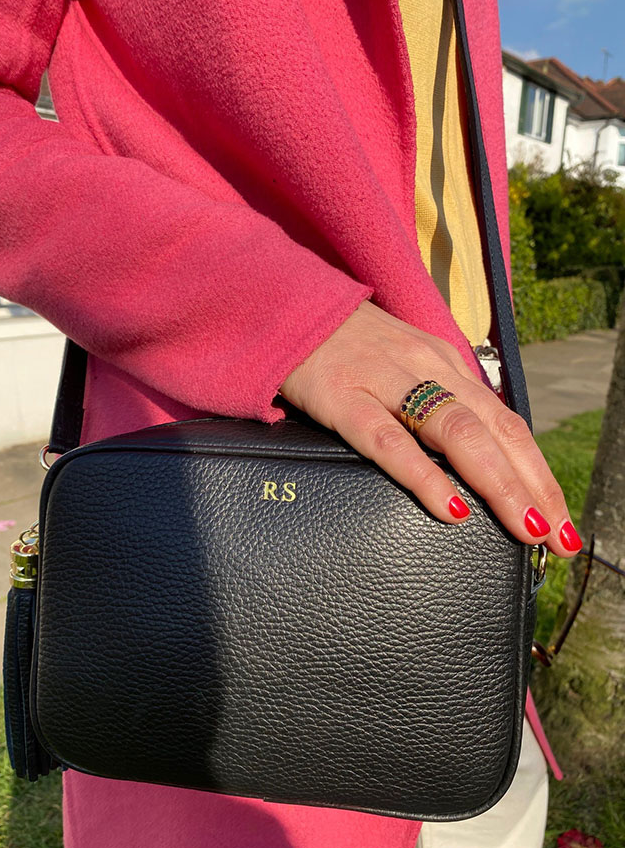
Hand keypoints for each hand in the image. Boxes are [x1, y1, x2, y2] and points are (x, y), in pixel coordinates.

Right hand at [279, 300, 581, 557]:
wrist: (289, 310)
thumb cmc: (347, 349)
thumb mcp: (405, 366)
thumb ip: (435, 404)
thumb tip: (472, 462)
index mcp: (445, 365)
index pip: (507, 423)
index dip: (539, 472)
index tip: (559, 517)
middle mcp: (428, 369)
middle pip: (495, 431)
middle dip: (533, 486)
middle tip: (558, 536)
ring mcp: (386, 381)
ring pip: (458, 434)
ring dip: (500, 484)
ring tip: (526, 526)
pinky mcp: (343, 398)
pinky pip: (390, 442)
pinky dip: (425, 476)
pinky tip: (452, 508)